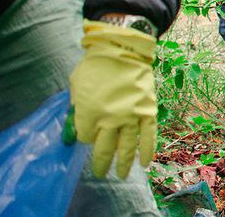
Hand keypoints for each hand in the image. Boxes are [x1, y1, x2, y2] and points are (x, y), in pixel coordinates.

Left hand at [67, 20, 157, 178]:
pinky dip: (147, 150)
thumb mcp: (76, 85)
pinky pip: (148, 135)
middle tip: (100, 173)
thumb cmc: (96, 65)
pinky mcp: (147, 111)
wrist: (123, 48)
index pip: (84, 138)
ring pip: (127, 147)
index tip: (87, 136)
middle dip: (101, 163)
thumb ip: (76, 107)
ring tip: (121, 175)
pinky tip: (145, 163)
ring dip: (123, 163)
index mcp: (89, 113)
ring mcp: (130, 116)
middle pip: (104, 149)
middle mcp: (110, 119)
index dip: (84, 138)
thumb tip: (77, 124)